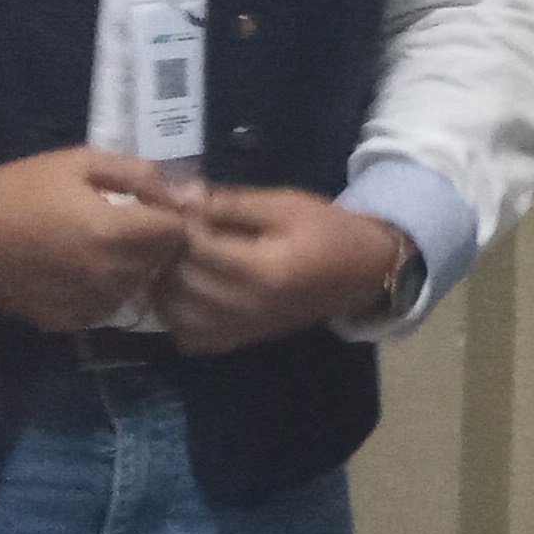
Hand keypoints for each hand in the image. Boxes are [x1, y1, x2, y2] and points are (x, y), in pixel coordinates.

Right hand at [0, 147, 194, 331]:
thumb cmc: (20, 188)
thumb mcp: (80, 162)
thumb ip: (139, 174)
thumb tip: (185, 193)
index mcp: (115, 232)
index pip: (178, 232)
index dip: (171, 216)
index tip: (151, 207)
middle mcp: (108, 274)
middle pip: (160, 261)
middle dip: (153, 241)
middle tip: (122, 223)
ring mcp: (87, 302)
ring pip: (136, 286)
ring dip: (129, 268)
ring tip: (96, 246)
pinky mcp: (65, 321)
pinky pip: (105, 306)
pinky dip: (102, 290)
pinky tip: (77, 270)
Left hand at [156, 188, 410, 354]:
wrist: (366, 272)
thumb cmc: (329, 231)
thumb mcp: (286, 204)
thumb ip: (231, 202)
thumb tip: (179, 194)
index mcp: (262, 270)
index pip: (195, 246)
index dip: (181, 222)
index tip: (184, 207)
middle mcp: (247, 306)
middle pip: (180, 280)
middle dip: (171, 252)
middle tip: (179, 231)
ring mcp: (242, 328)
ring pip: (175, 312)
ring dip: (167, 284)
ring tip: (181, 260)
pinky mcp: (242, 339)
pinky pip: (190, 337)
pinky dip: (179, 317)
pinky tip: (189, 293)